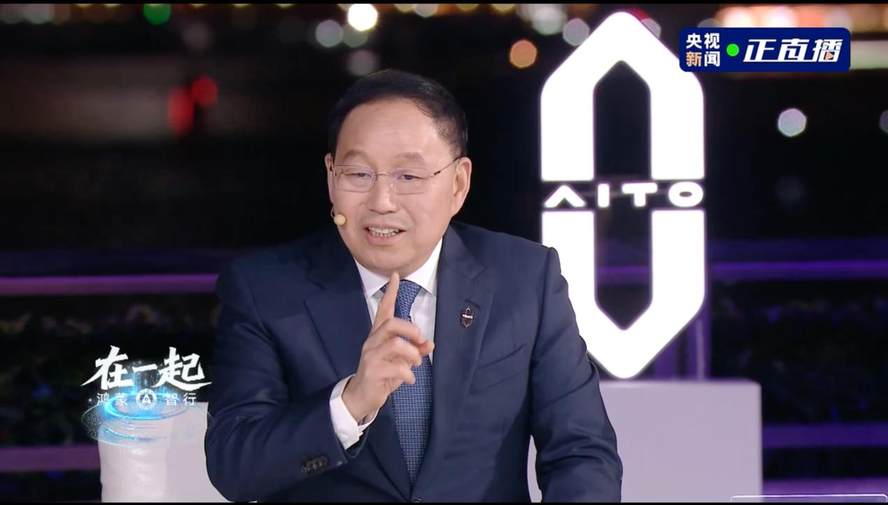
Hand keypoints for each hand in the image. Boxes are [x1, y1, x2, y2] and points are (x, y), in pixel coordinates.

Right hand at [342, 271, 433, 422]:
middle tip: (420, 340)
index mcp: (378, 336)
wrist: (362, 396)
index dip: (390, 293)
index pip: (383, 310)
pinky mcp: (372, 371)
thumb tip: (430, 344)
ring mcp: (371, 356)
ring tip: (416, 363)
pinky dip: (408, 374)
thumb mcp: (401, 362)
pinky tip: (410, 380)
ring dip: (412, 354)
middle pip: (391, 324)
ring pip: (395, 344)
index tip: (396, 275)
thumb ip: (415, 351)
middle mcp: (372, 342)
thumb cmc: (383, 375)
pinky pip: (396, 368)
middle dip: (411, 330)